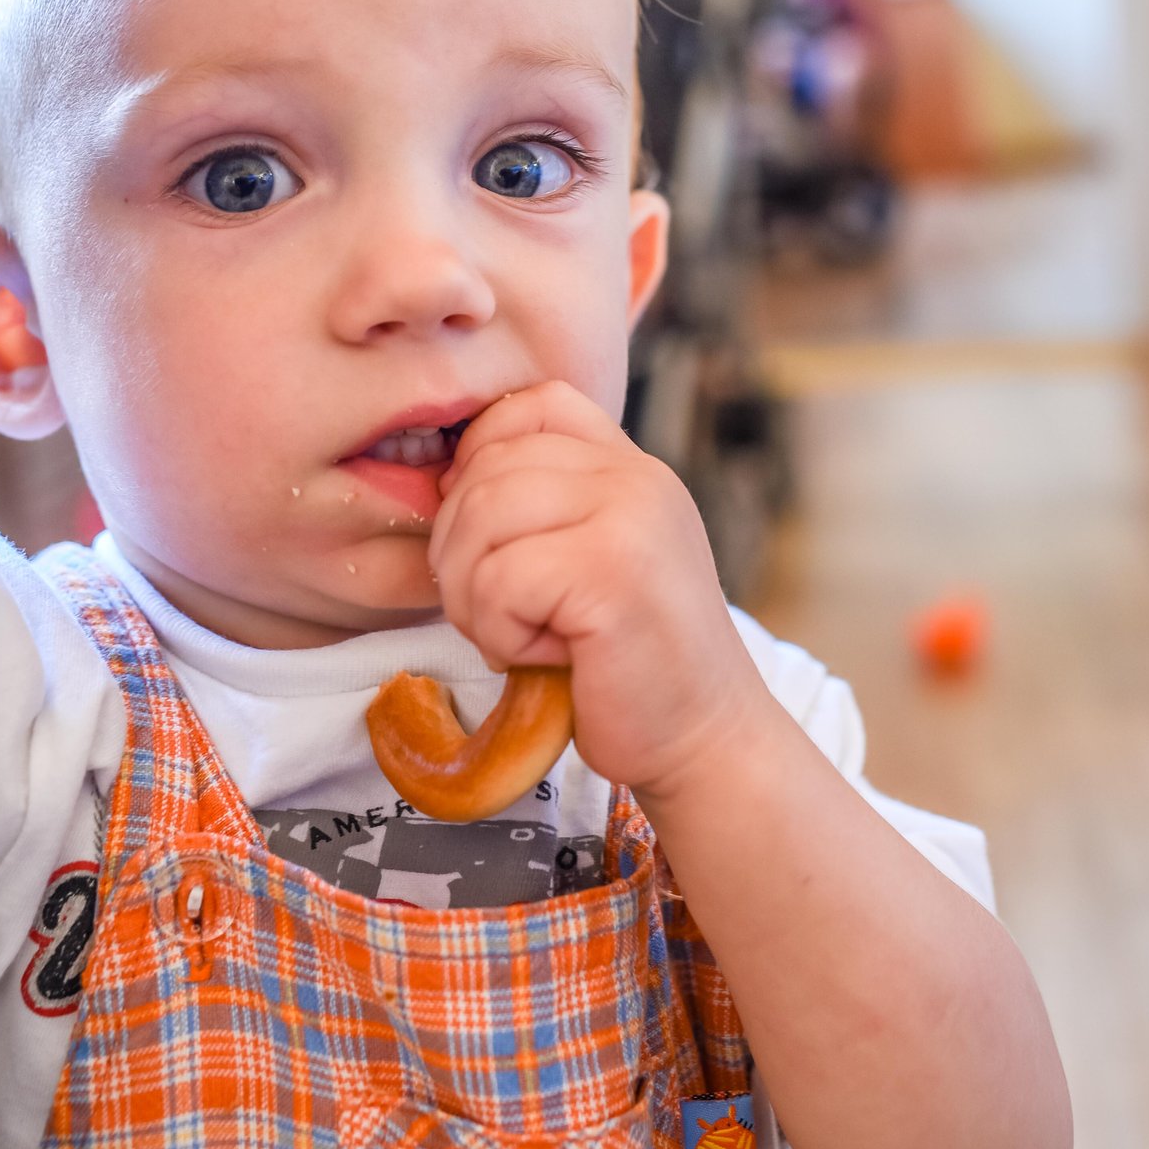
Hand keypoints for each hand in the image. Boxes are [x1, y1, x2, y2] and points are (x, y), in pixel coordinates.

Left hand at [429, 381, 771, 802]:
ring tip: (523, 636)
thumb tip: (446, 481)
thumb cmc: (627, 663)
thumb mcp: (594, 559)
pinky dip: (502, 633)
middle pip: (488, 467)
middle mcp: (637, 477)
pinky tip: (550, 657)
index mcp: (632, 467)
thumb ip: (546, 506)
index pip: (532, 406)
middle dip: (462, 551)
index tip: (488, 538)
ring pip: (481, 516)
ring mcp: (630, 517)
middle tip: (500, 615)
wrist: (702, 742)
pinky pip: (499, 580)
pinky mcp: (612, 571)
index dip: (481, 460)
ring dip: (476, 596)